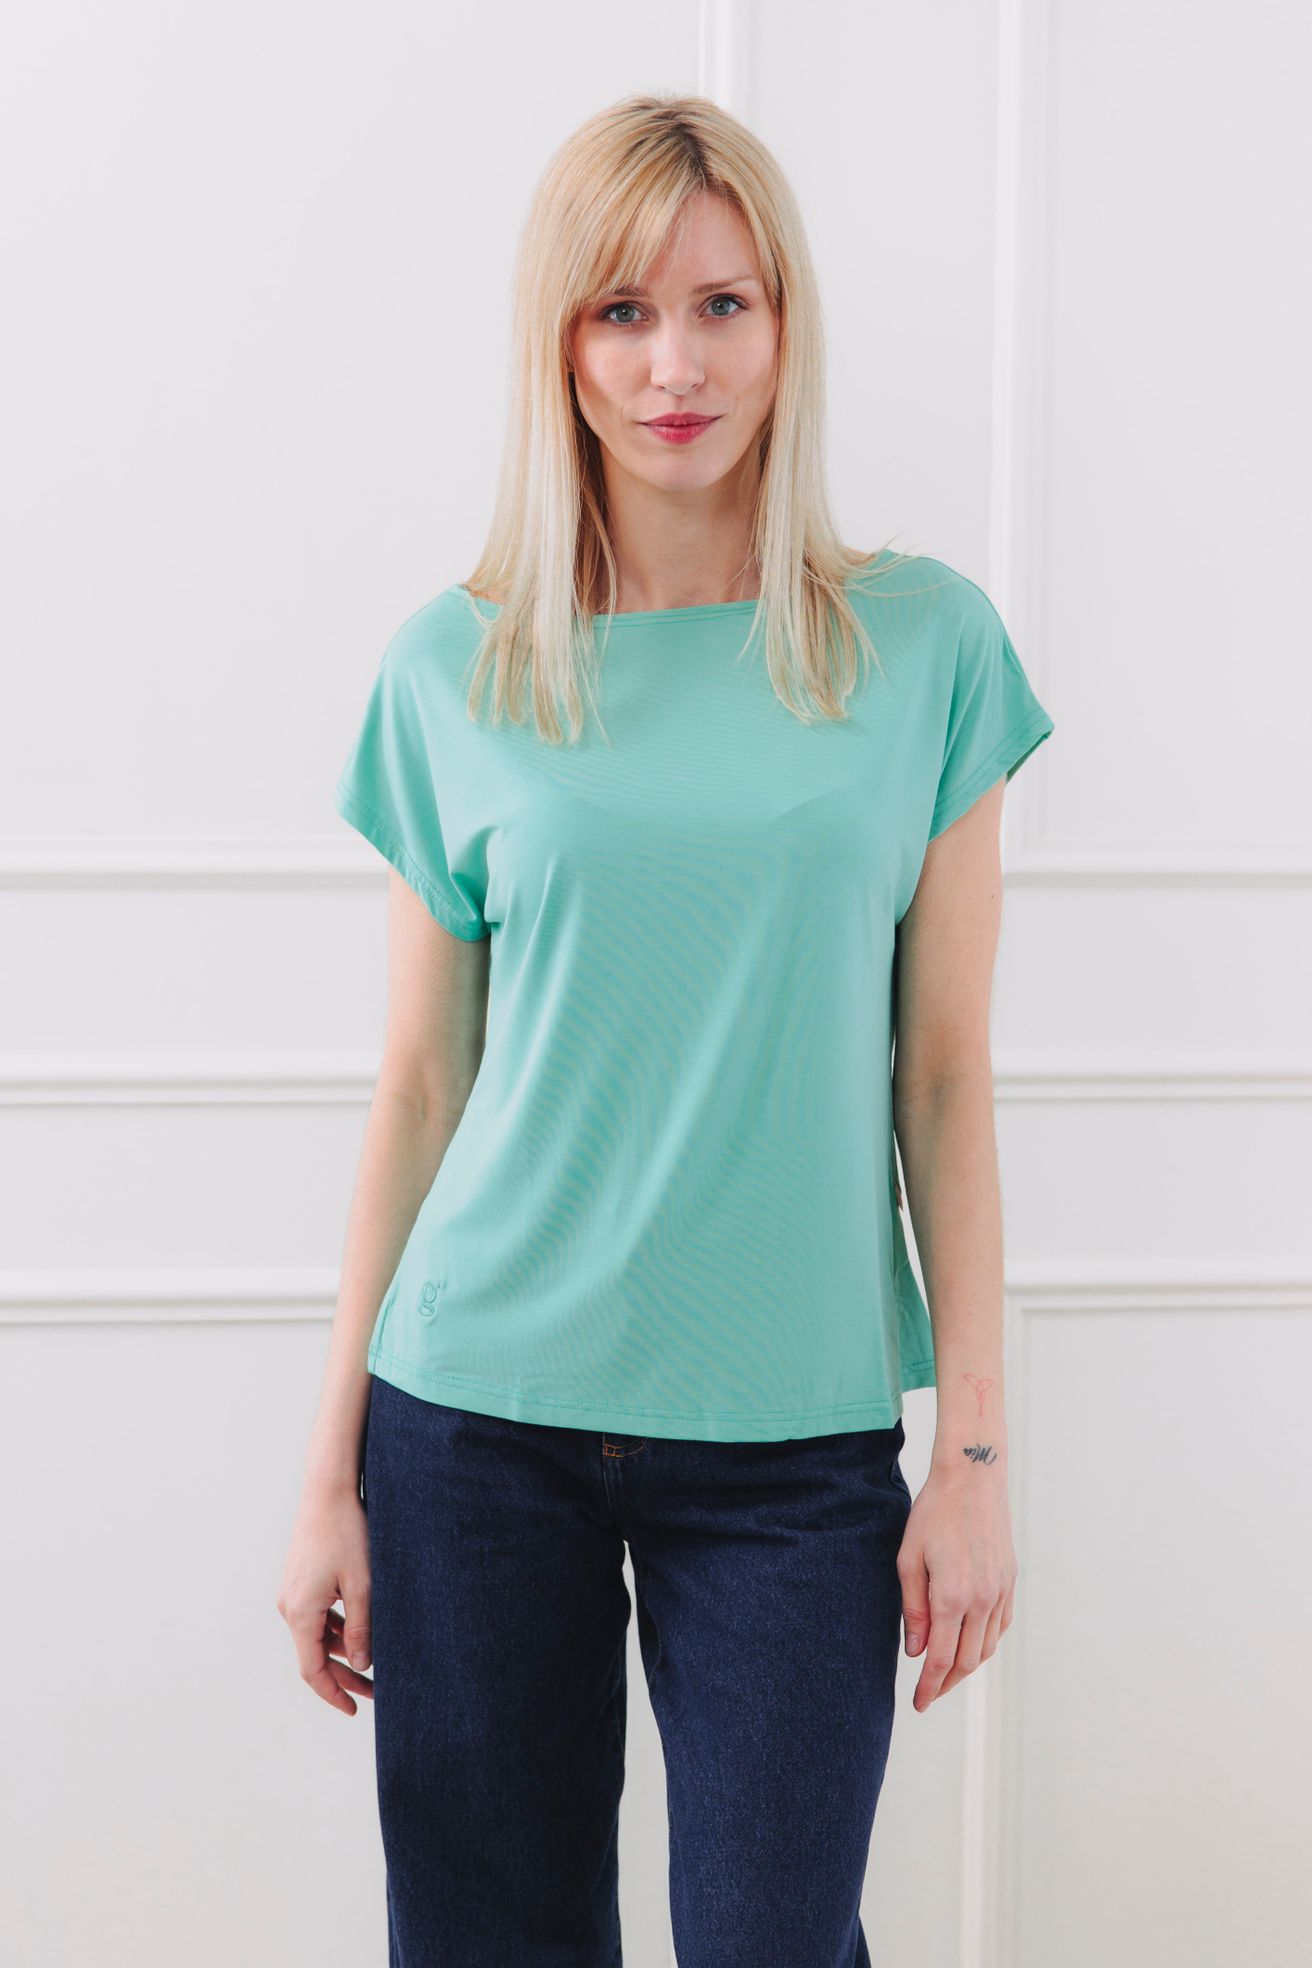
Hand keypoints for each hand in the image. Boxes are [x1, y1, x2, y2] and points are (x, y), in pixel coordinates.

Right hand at [276, 1479, 374, 1715]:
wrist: (327, 1490)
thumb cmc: (347, 1533)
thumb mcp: (362, 1585)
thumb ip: (362, 1628)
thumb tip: (363, 1664)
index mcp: (301, 1613)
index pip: (312, 1670)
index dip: (333, 1693)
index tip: (354, 1710)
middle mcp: (290, 1607)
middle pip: (315, 1655)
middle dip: (344, 1676)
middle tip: (374, 1692)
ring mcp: (293, 1593)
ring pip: (318, 1635)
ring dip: (343, 1650)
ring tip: (375, 1661)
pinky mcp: (300, 1580)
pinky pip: (318, 1616)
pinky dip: (338, 1628)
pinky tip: (361, 1630)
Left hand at [896, 1459, 1017, 1711]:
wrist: (973, 1478)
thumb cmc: (934, 1513)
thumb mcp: (909, 1558)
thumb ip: (913, 1609)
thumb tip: (916, 1651)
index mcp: (952, 1596)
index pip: (941, 1659)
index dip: (928, 1686)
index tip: (918, 1703)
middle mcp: (982, 1599)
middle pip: (967, 1661)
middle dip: (946, 1683)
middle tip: (927, 1694)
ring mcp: (1001, 1591)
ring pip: (987, 1647)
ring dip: (967, 1667)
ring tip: (945, 1673)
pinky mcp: (1010, 1582)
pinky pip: (1000, 1627)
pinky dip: (985, 1643)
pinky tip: (970, 1644)